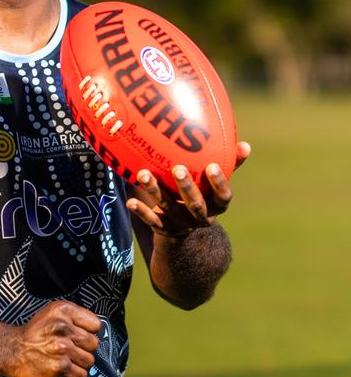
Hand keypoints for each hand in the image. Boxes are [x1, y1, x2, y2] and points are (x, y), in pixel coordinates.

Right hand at [7, 300, 100, 376]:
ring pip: (89, 360)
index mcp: (63, 310)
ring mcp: (62, 349)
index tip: (77, 334)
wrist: (13, 350)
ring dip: (79, 362)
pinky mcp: (61, 367)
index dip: (88, 331)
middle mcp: (63, 328)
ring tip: (64, 358)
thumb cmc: (35, 333)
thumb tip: (98, 328)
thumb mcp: (53, 313)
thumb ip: (75, 316)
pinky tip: (62, 367)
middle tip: (68, 348)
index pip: (96, 325)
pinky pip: (82, 374)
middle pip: (94, 344)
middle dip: (83, 348)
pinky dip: (73, 374)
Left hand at [126, 141, 250, 237]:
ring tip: (143, 174)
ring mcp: (182, 225)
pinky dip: (140, 211)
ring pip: (169, 208)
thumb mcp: (214, 184)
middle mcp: (201, 218)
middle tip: (177, 168)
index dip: (219, 183)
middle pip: (195, 204)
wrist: (185, 231)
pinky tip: (129, 201)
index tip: (212, 166)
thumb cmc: (202, 195)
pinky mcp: (164, 230)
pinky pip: (151, 221)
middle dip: (186, 187)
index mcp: (217, 206)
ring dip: (155, 191)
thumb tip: (246, 145)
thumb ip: (228, 165)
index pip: (223, 197)